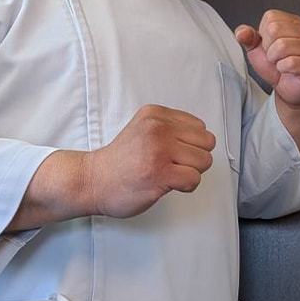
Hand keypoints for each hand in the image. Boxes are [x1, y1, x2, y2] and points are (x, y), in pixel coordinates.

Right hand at [85, 105, 215, 218]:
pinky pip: (194, 179)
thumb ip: (170, 127)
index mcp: (155, 114)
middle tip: (172, 165)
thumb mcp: (144, 129)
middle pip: (207, 143)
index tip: (172, 152)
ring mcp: (159, 150)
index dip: (191, 145)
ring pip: (204, 161)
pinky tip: (168, 185)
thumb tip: (203, 138)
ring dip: (190, 173)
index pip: (200, 127)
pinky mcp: (160, 172)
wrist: (92, 181)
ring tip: (168, 174)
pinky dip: (186, 186)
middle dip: (195, 158)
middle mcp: (158, 128)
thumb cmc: (120, 161)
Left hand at [235, 10, 299, 107]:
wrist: (289, 88)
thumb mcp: (257, 49)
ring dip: (275, 60)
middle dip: (269, 48)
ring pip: (282, 46)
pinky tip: (288, 70)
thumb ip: (248, 37)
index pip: (271, 18)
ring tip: (282, 63)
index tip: (271, 46)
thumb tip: (242, 32)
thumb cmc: (277, 67)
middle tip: (276, 56)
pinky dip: (283, 69)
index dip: (264, 35)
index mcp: (294, 23)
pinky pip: (290, 63)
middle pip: (275, 29)